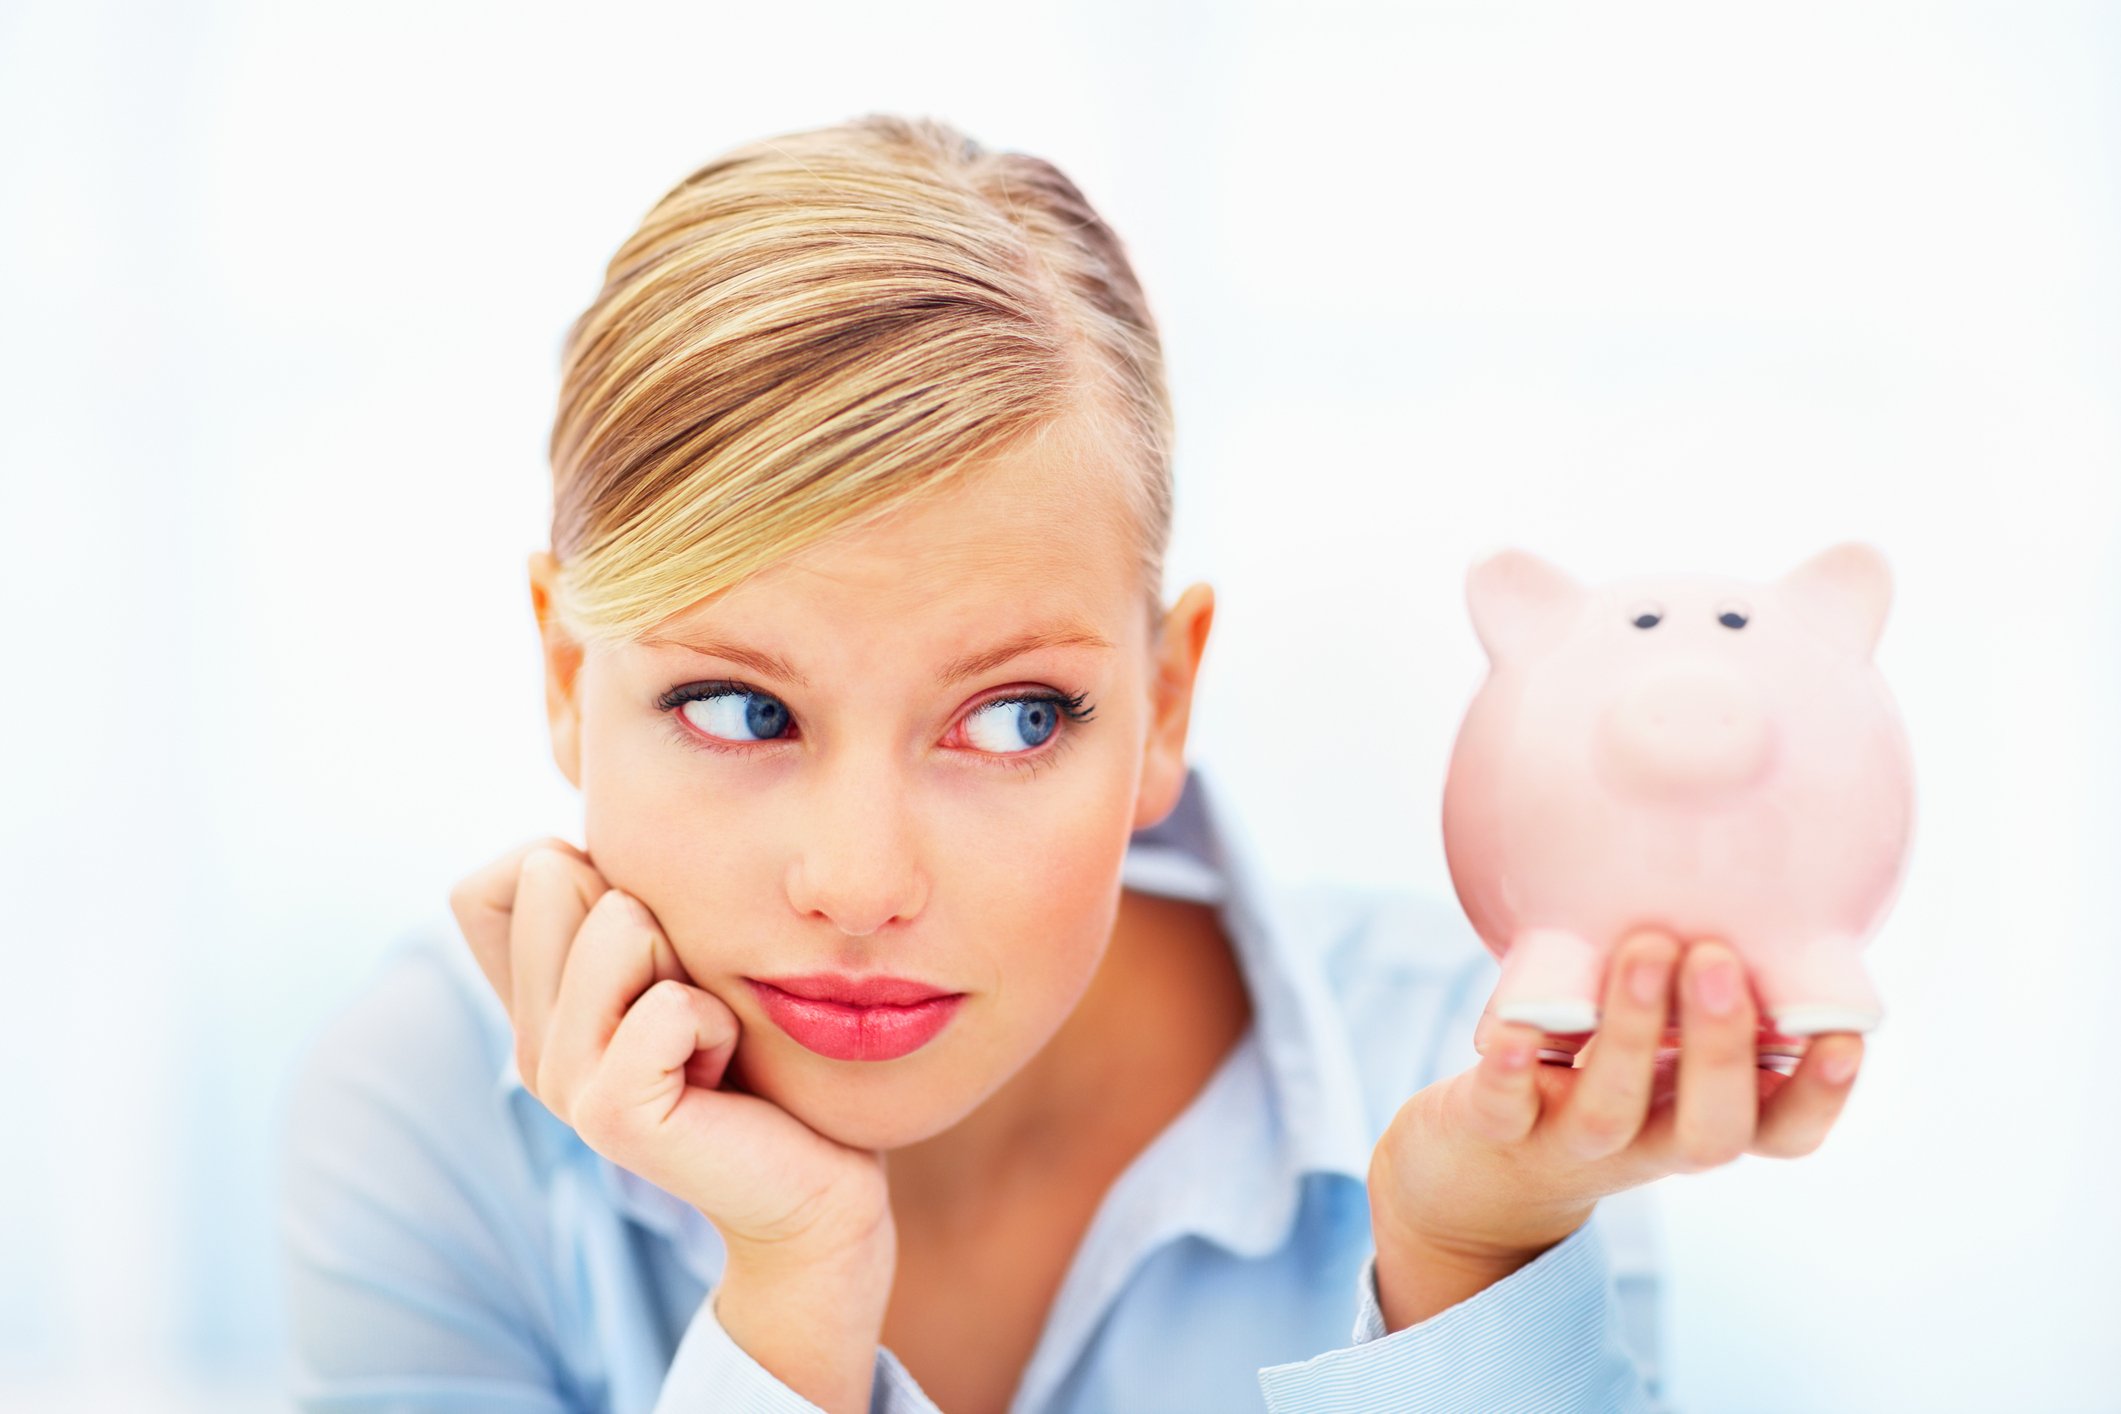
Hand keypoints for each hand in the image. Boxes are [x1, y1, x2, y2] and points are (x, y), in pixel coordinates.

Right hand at [447, 837, 895, 1268]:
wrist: (814, 1183)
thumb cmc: (763, 1053)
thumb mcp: (683, 955)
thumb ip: (619, 901)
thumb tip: (576, 834)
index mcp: (536, 1005)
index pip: (491, 882)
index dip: (578, 871)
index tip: (651, 944)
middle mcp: (530, 1044)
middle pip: (550, 876)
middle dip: (654, 911)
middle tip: (690, 999)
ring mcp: (560, 1082)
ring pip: (618, 923)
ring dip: (692, 963)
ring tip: (709, 1034)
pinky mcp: (610, 1114)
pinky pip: (668, 1004)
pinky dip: (718, 1021)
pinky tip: (723, 1069)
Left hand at [1369, 930, 1865, 1279]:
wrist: (1483, 1169)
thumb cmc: (1594, 1078)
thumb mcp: (1661, 1048)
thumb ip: (1704, 994)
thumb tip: (1761, 888)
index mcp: (1702, 1118)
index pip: (1783, 1132)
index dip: (1820, 1097)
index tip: (1845, 1037)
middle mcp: (1649, 1142)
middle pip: (1709, 1129)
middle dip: (1722, 1048)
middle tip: (1719, 959)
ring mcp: (1571, 1142)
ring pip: (1611, 1109)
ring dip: (1633, 1032)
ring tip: (1646, 951)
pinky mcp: (1496, 1131)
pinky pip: (1504, 1109)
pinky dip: (1511, 1072)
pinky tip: (1512, 1033)